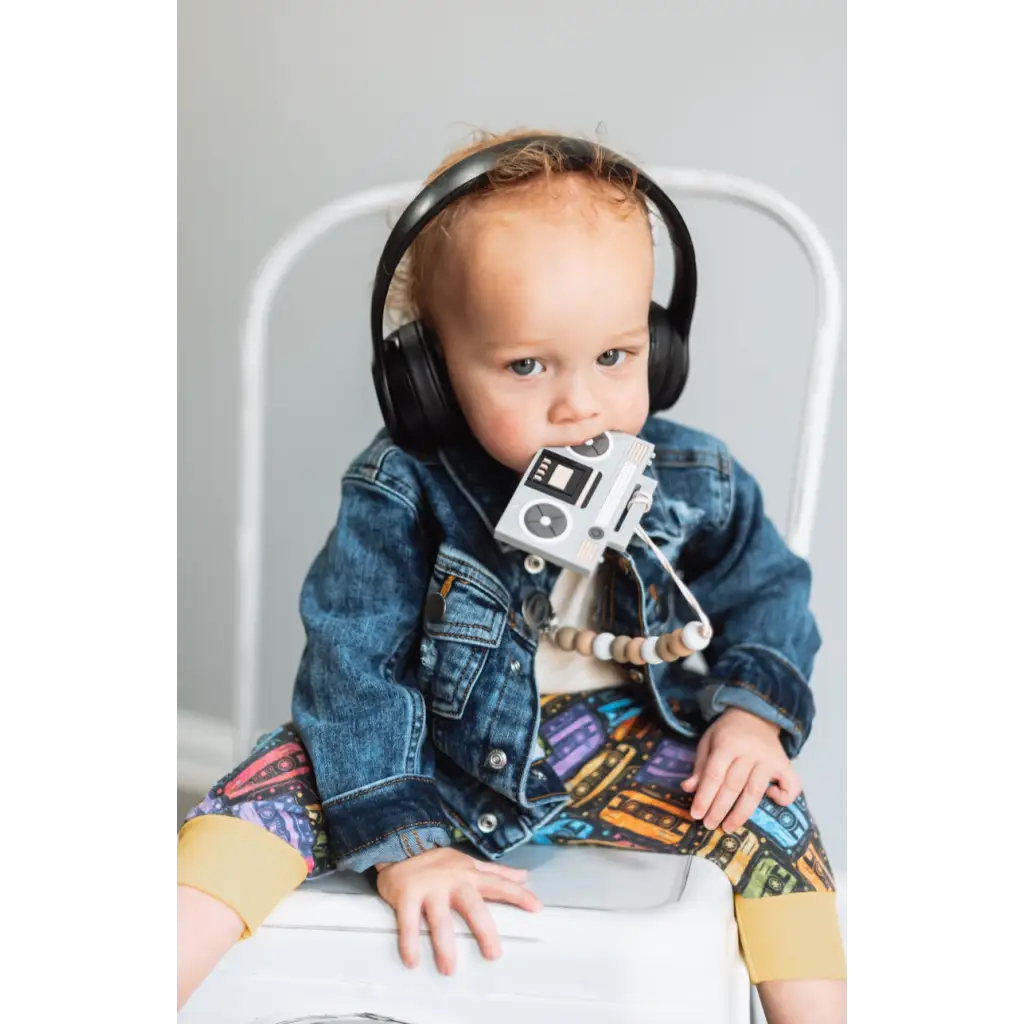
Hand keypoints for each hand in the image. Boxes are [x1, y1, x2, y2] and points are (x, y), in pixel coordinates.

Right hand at [375, 846, 541, 974]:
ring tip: (449, 969)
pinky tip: (412, 960)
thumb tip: (524, 875)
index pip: (497, 883)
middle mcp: (452, 881)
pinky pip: (408, 922)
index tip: (536, 907)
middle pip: (471, 906)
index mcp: (469, 874)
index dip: (517, 894)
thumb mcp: (468, 863)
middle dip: (483, 930)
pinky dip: (409, 942)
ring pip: (439, 918)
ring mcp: (429, 888)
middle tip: (493, 954)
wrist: (399, 841)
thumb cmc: (438, 860)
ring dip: (444, 945)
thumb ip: (496, 872)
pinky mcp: (406, 895)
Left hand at [681, 707, 800, 832]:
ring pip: (755, 792)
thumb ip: (700, 766)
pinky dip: (782, 798)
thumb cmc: (727, 733)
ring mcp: (769, 759)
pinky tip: (770, 801)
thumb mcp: (708, 742)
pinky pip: (790, 786)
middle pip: (733, 786)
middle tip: (709, 825)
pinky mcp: (786, 765)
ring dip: (741, 814)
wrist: (755, 715)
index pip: (714, 775)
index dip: (704, 797)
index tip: (695, 814)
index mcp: (727, 744)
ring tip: (728, 827)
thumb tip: (687, 788)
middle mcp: (750, 752)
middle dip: (719, 809)